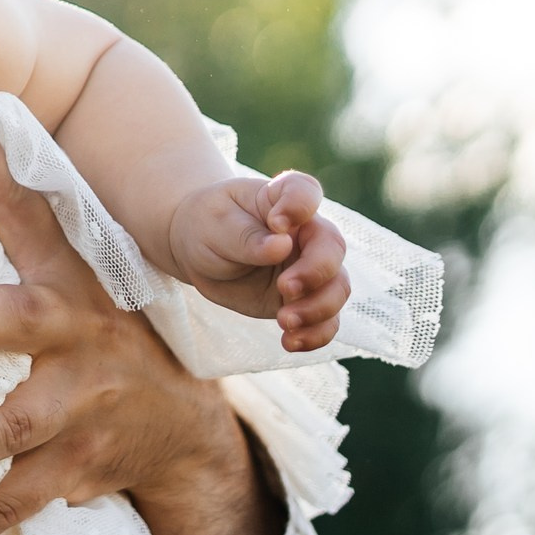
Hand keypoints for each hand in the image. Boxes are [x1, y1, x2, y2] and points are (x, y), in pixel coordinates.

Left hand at [0, 93, 284, 534]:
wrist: (185, 428)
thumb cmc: (98, 326)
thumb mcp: (75, 264)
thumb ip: (13, 199)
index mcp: (67, 281)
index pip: (27, 207)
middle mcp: (73, 345)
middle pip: (12, 328)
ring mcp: (75, 415)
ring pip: (6, 438)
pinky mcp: (69, 474)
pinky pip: (10, 510)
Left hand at [167, 170, 350, 349]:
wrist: (197, 250)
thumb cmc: (207, 225)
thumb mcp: (214, 224)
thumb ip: (246, 236)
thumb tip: (282, 246)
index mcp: (280, 199)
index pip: (305, 192)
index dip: (300, 206)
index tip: (278, 223)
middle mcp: (305, 232)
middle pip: (332, 248)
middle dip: (315, 272)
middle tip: (284, 288)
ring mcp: (309, 267)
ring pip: (337, 288)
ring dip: (318, 308)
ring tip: (285, 321)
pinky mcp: (304, 299)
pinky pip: (325, 320)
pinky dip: (315, 334)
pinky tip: (289, 342)